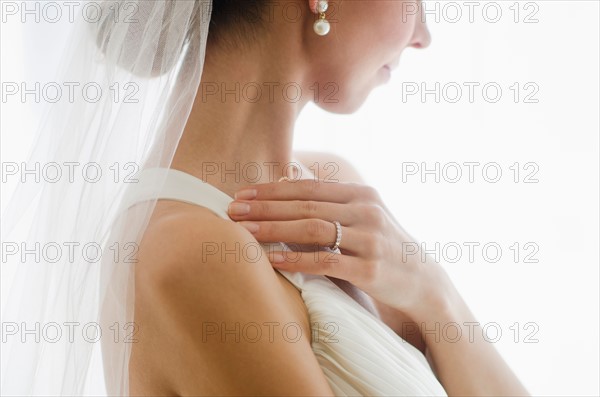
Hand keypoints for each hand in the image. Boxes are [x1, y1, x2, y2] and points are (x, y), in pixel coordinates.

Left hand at [227, 179, 454, 319]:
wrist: (423, 281)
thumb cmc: (383, 247)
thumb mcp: (364, 217)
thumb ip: (331, 204)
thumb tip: (284, 189)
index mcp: (362, 194)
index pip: (309, 187)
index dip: (273, 190)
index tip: (242, 194)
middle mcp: (367, 211)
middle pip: (306, 206)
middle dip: (265, 207)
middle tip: (232, 210)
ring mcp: (370, 240)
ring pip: (313, 229)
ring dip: (274, 229)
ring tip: (244, 232)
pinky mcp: (370, 270)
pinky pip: (326, 262)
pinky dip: (296, 260)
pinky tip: (272, 260)